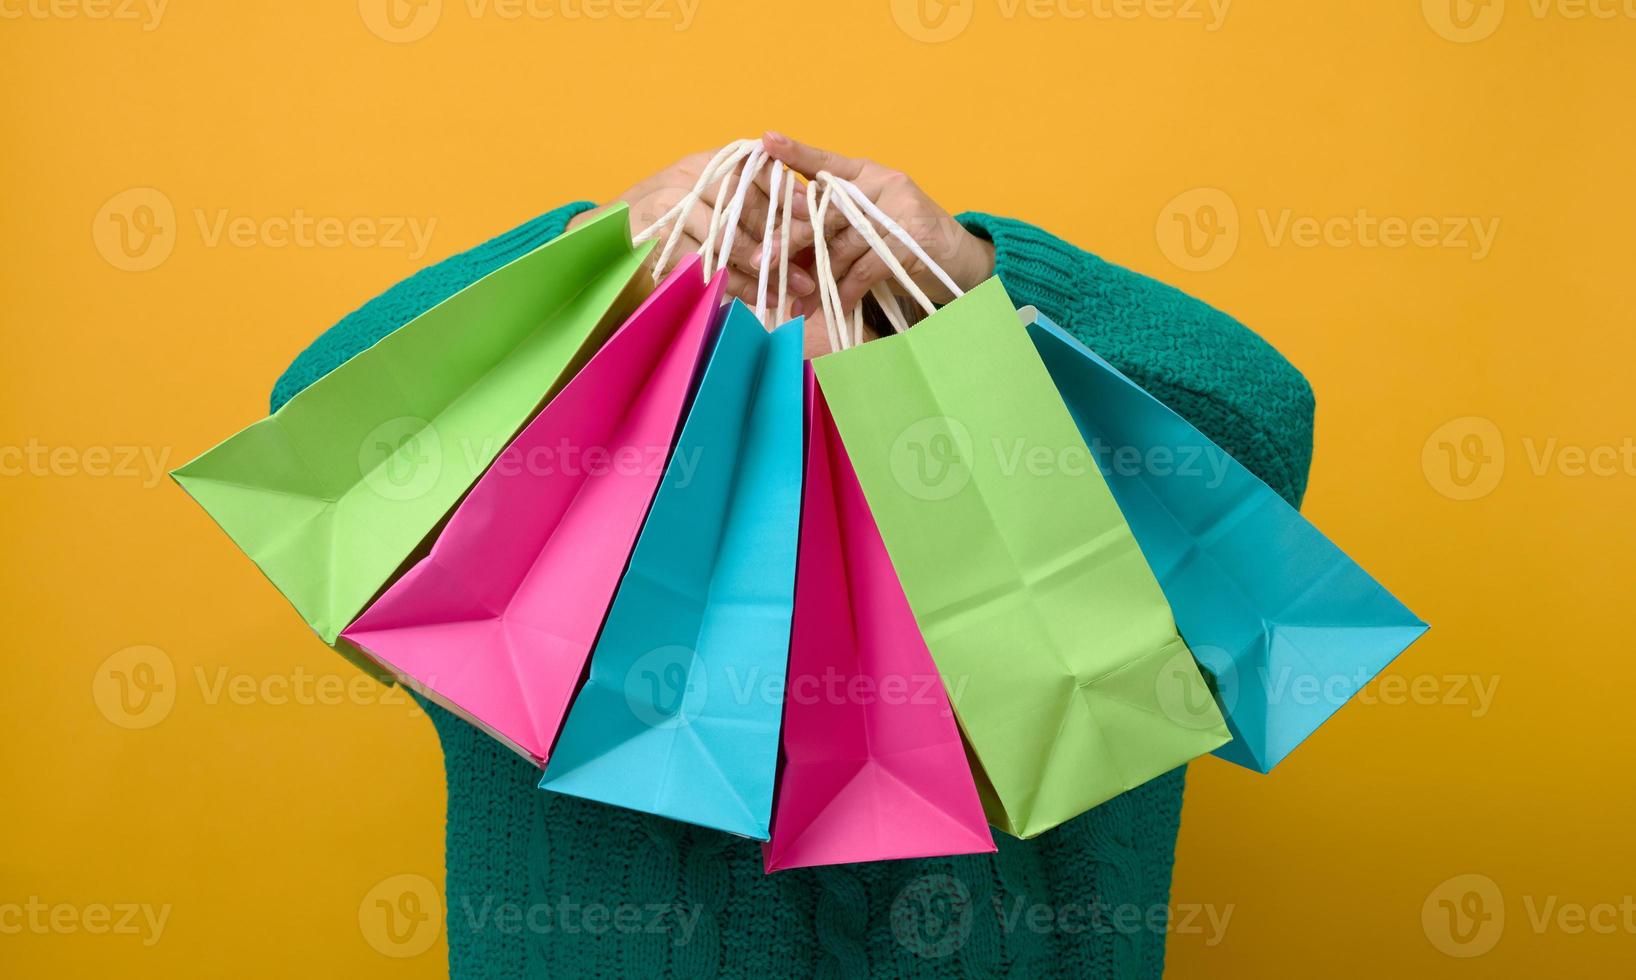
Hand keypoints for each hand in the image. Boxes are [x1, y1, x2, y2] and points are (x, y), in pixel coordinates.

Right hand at [569, 149, 816, 304]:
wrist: (608, 240)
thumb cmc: (673, 222)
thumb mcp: (708, 201)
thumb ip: (747, 202)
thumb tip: (801, 218)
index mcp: (707, 164)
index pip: (754, 167)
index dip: (786, 191)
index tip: (812, 214)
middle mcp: (688, 178)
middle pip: (744, 205)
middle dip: (779, 238)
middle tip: (807, 269)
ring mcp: (669, 207)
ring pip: (726, 239)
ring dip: (759, 268)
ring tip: (787, 289)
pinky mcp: (657, 238)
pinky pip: (704, 265)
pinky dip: (731, 284)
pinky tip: (755, 298)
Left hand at [759, 132, 995, 320]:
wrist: (961, 261)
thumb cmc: (905, 245)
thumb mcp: (868, 227)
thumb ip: (835, 228)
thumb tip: (782, 249)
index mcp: (868, 174)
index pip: (827, 162)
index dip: (796, 151)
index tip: (766, 140)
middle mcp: (883, 184)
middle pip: (826, 210)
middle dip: (791, 238)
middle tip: (761, 261)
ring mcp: (901, 208)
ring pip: (845, 243)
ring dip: (819, 278)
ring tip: (800, 303)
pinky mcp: (913, 238)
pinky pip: (867, 268)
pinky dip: (849, 291)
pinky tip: (836, 306)